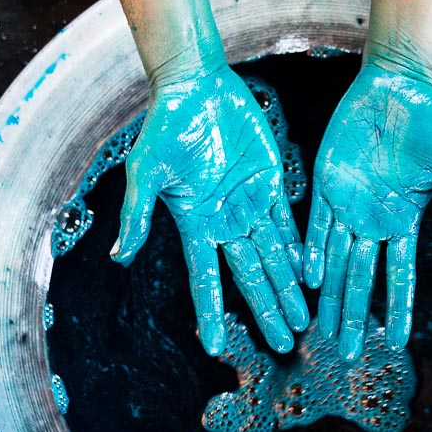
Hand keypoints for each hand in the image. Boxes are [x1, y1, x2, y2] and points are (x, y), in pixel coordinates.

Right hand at [111, 65, 307, 355]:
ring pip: (275, 256)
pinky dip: (301, 249)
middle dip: (267, 310)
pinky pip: (290, 223)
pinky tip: (313, 274)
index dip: (211, 312)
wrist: (194, 85)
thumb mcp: (145, 171)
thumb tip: (118, 257)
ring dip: (289, 289)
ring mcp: (250, 203)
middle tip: (285, 344)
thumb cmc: (164, 126)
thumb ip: (136, 215)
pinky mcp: (272, 181)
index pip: (205, 278)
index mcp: (196, 224)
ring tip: (304, 321)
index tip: (216, 346)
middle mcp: (225, 221)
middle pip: (250, 276)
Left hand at [304, 64, 431, 360]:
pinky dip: (310, 252)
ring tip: (321, 332)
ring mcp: (347, 206)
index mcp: (404, 223)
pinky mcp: (325, 185)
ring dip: (328, 297)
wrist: (396, 85)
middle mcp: (373, 223)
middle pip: (361, 280)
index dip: (398, 309)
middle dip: (354, 318)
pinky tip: (307, 279)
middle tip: (345, 356)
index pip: (400, 276)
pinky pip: (314, 226)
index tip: (397, 344)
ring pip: (334, 262)